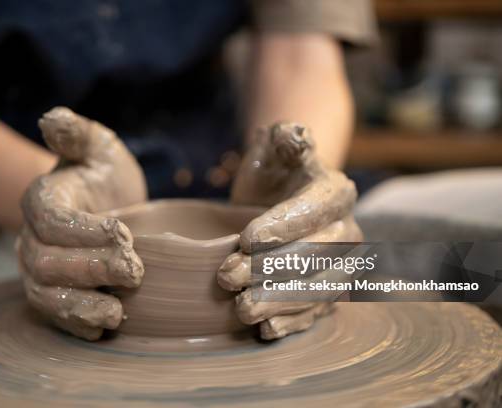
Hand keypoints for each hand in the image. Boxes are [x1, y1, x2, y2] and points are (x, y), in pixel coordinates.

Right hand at [16, 107, 146, 339]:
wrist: (112, 207)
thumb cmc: (105, 175)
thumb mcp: (99, 147)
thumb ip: (77, 133)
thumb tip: (51, 118)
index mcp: (41, 201)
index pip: (50, 220)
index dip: (83, 230)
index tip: (124, 232)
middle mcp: (32, 239)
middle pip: (46, 262)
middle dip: (91, 269)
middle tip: (135, 271)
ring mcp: (40, 270)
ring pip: (45, 294)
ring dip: (81, 305)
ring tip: (117, 312)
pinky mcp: (54, 295)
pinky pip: (56, 316)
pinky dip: (76, 324)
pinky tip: (104, 328)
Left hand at [218, 123, 361, 339]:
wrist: (280, 202)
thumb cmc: (273, 173)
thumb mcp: (273, 148)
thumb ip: (284, 138)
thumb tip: (293, 134)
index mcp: (336, 192)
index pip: (312, 211)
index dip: (281, 226)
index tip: (244, 238)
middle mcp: (347, 230)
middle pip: (315, 256)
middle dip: (270, 269)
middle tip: (227, 276)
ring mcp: (342, 265)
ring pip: (317, 290)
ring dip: (279, 302)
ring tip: (241, 309)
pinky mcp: (329, 292)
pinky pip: (316, 313)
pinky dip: (293, 324)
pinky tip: (265, 330)